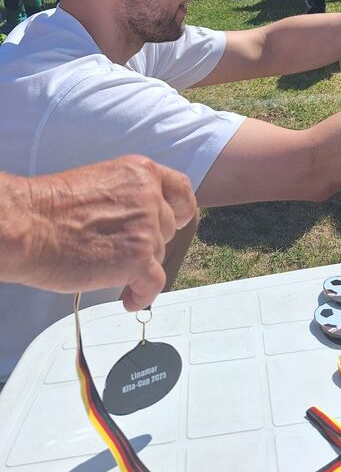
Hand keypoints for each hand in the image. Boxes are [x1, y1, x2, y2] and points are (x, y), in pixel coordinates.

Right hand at [20, 157, 196, 310]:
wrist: (28, 226)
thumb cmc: (51, 208)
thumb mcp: (102, 184)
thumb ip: (128, 197)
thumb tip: (138, 221)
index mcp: (141, 172)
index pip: (180, 190)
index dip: (179, 210)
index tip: (175, 222)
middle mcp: (150, 197)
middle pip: (167, 228)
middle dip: (149, 242)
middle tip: (122, 251)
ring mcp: (146, 228)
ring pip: (158, 255)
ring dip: (140, 267)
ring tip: (112, 273)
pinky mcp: (138, 258)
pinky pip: (154, 283)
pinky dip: (142, 295)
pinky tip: (128, 299)